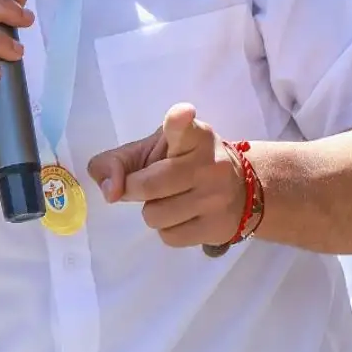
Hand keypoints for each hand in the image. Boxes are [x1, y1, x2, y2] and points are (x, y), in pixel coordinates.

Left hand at [87, 103, 247, 247]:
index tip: (182, 114)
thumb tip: (110, 192)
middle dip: (134, 189)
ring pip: (155, 215)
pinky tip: (184, 217)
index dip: (179, 121)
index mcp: (195, 136)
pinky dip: (168, 229)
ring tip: (171, 200)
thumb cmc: (184, 163)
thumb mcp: (151, 150)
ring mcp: (216, 198)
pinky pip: (169, 236)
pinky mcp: (217, 227)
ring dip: (153, 211)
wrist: (240, 192)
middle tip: (145, 184)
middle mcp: (210, 164)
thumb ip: (118, 161)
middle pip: (148, 185)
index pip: (184, 127)